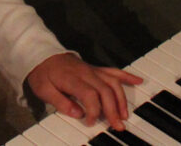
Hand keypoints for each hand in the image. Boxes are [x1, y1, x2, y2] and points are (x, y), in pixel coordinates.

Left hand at [25, 53, 142, 130]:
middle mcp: (86, 73)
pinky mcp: (96, 69)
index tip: (90, 122)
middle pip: (105, 90)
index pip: (90, 94)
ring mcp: (92, 70)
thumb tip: (77, 114)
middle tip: (117, 125)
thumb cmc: (43, 74)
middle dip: (113, 109)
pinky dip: (127, 76)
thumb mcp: (43, 90)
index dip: (94, 110)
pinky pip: (113, 71)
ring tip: (124, 115)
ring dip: (121, 99)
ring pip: (113, 82)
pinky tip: (138, 81)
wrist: (42, 55)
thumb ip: (60, 102)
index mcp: (72, 79)